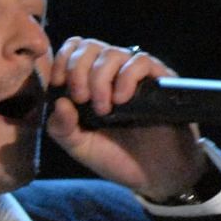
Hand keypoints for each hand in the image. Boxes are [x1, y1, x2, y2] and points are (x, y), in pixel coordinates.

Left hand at [44, 37, 207, 198]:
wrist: (154, 175)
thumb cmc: (116, 157)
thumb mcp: (80, 147)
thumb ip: (62, 128)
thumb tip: (59, 102)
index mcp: (89, 83)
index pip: (74, 49)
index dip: (63, 60)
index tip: (60, 85)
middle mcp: (112, 74)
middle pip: (90, 46)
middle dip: (78, 71)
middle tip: (82, 100)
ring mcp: (136, 76)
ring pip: (113, 53)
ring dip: (100, 78)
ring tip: (104, 109)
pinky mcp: (160, 81)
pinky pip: (141, 62)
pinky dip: (126, 78)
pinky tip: (122, 100)